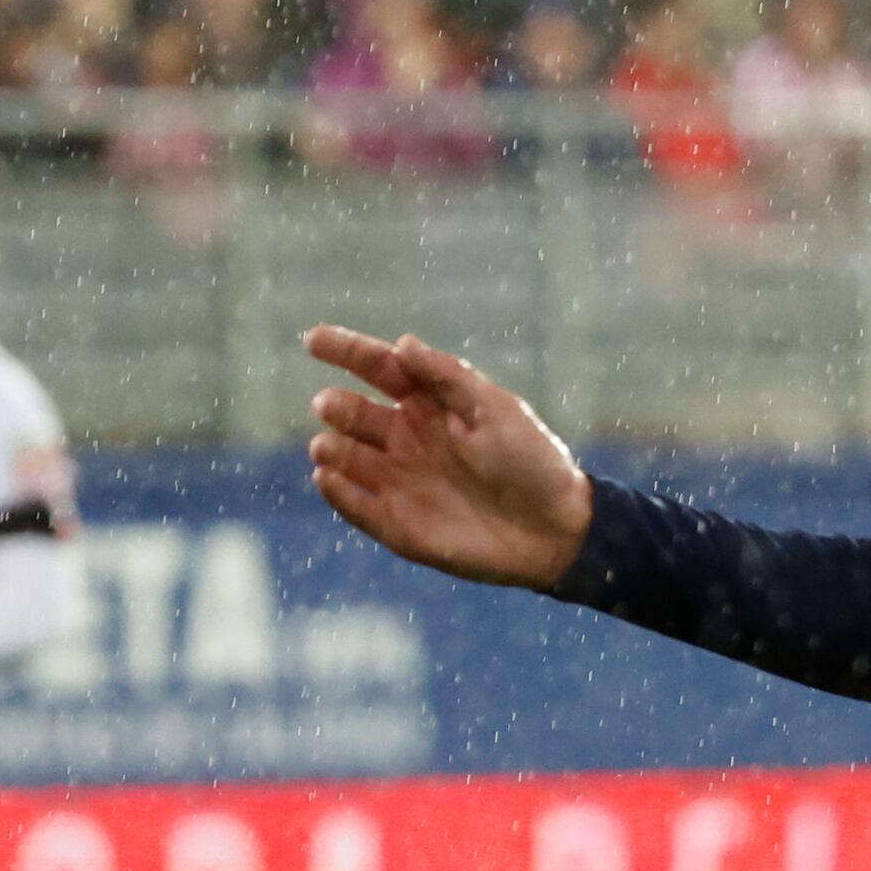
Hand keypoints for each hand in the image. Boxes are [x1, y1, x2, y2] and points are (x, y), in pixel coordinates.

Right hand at [303, 325, 593, 587]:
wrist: (557, 531)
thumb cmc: (532, 462)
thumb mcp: (496, 409)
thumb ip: (449, 377)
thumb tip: (402, 343)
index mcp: (430, 405)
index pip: (379, 369)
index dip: (346, 350)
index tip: (313, 339)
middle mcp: (407, 440)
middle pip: (355, 413)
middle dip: (337, 407)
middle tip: (330, 406)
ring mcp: (399, 481)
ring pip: (346, 458)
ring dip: (331, 449)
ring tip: (328, 446)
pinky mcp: (399, 525)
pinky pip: (357, 507)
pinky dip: (338, 494)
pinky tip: (326, 478)